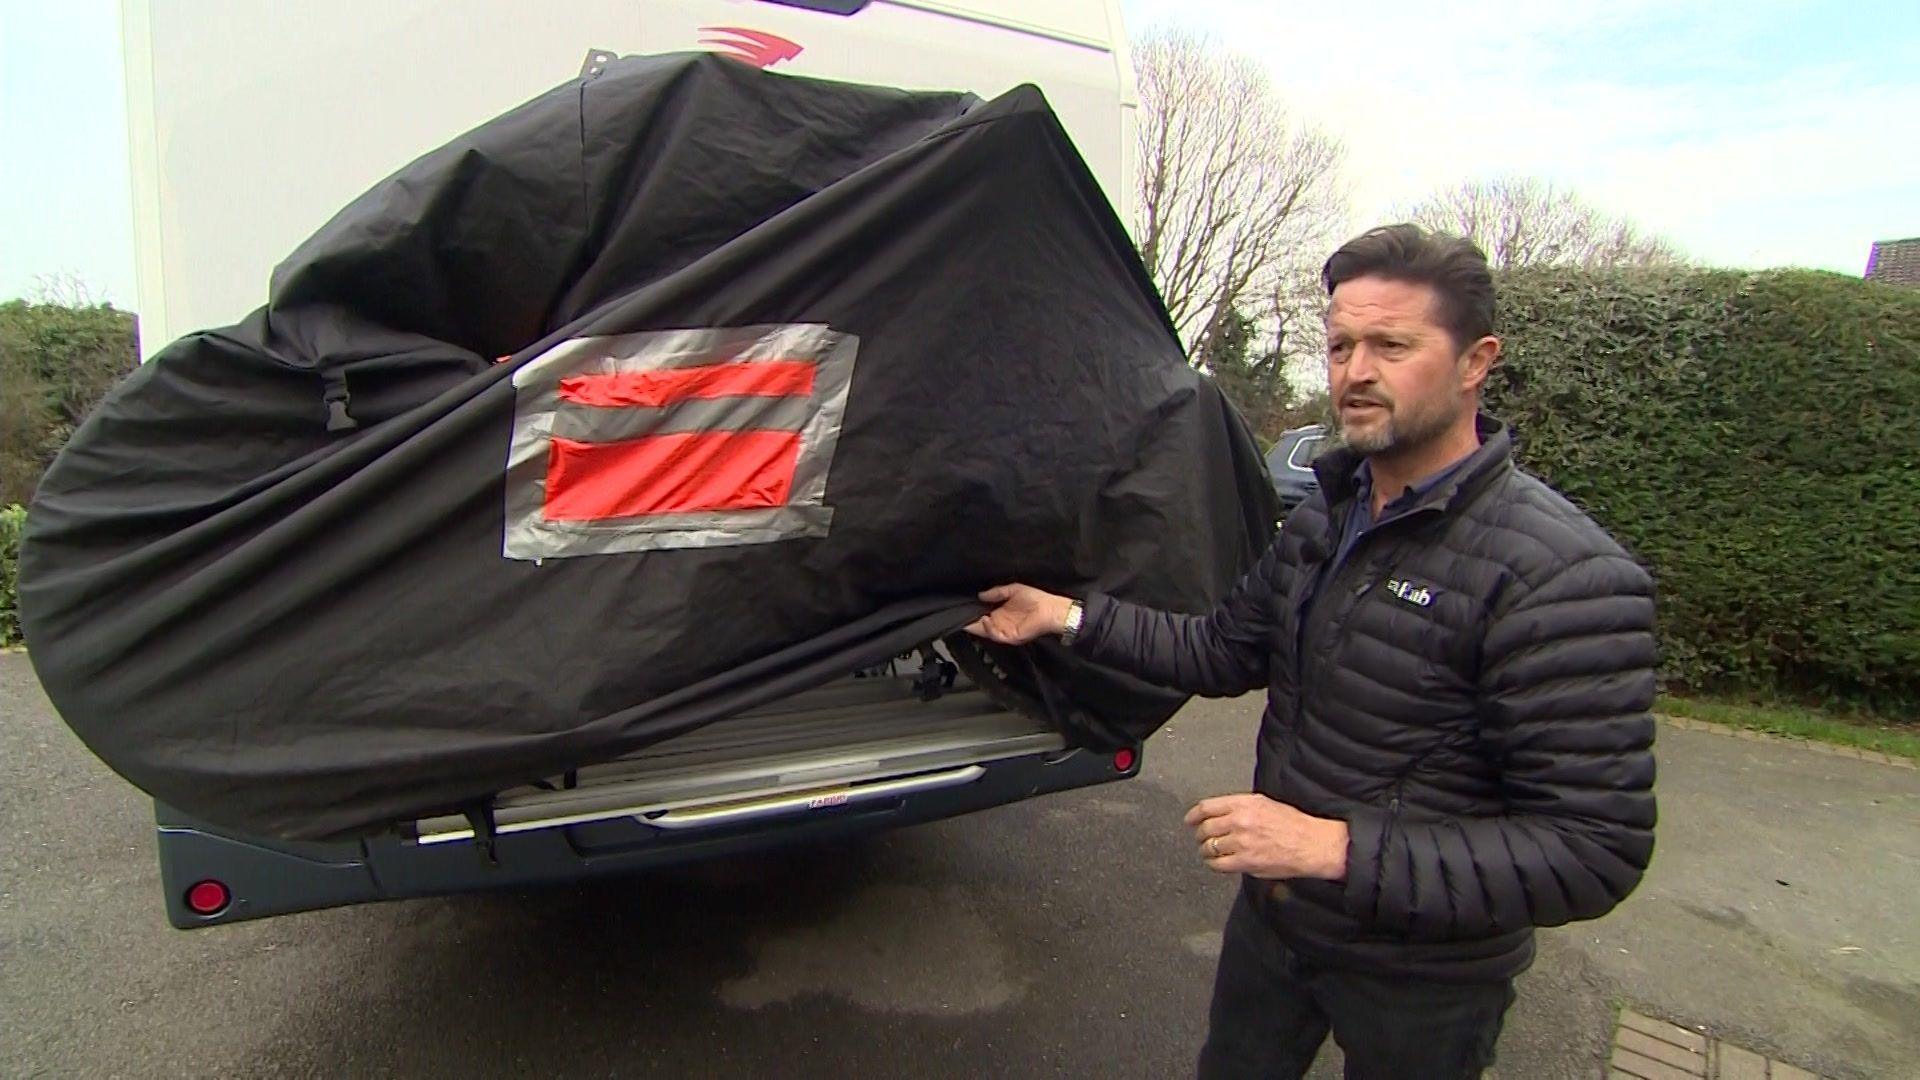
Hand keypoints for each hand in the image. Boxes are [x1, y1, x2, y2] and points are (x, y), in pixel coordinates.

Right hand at [965, 584, 1074, 645]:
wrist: (1050, 608)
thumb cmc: (1035, 598)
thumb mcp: (1012, 590)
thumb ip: (996, 592)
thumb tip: (980, 595)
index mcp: (1000, 613)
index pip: (982, 615)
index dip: (972, 612)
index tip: (961, 608)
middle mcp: (1000, 623)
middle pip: (980, 625)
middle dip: (970, 621)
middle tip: (959, 616)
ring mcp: (1005, 630)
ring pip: (986, 631)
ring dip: (977, 626)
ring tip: (970, 617)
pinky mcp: (1011, 637)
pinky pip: (996, 635)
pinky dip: (988, 629)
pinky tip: (985, 620)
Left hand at [1185, 793, 1348, 880]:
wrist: (1311, 843)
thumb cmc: (1293, 824)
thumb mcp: (1265, 804)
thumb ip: (1241, 807)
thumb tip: (1221, 813)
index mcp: (1244, 804)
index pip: (1207, 807)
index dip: (1194, 815)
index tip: (1189, 820)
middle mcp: (1240, 821)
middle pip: (1205, 828)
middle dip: (1200, 834)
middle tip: (1201, 838)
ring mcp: (1241, 842)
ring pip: (1209, 847)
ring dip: (1206, 850)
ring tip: (1209, 851)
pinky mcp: (1246, 862)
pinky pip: (1219, 864)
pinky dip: (1214, 864)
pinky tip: (1218, 862)